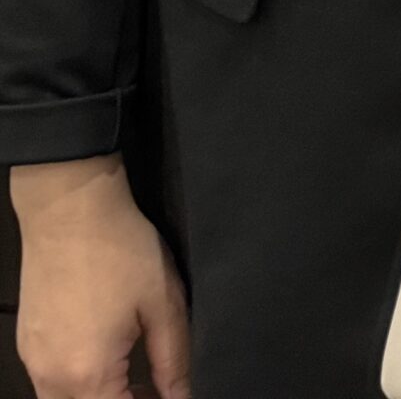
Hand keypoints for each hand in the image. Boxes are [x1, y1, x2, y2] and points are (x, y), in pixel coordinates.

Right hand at [11, 157, 192, 398]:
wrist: (69, 212)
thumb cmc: (121, 252)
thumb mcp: (163, 304)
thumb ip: (173, 360)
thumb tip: (181, 396)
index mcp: (88, 374)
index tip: (168, 396)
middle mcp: (51, 379)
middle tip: (157, 390)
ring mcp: (33, 362)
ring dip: (101, 397)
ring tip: (138, 379)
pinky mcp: (27, 345)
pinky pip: (52, 384)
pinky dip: (81, 384)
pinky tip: (111, 360)